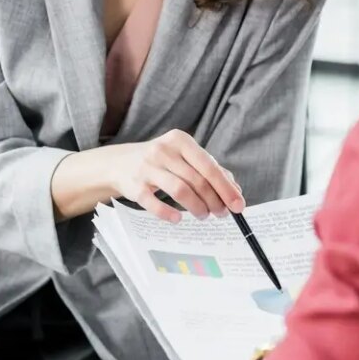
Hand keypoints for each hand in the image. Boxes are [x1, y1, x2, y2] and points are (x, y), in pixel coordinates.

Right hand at [112, 130, 243, 221]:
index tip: (238, 205)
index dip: (226, 187)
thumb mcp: (183, 156)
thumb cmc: (161, 161)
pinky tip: (178, 219)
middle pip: (197, 180)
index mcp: (180, 140)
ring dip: (197, 207)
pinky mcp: (134, 186)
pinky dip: (168, 213)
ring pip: (180, 190)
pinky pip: (154, 203)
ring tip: (204, 215)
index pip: (209, 166)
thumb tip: (235, 189)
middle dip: (214, 200)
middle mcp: (164, 150)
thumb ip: (209, 169)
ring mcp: (147, 167)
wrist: (120, 162)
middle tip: (222, 214)